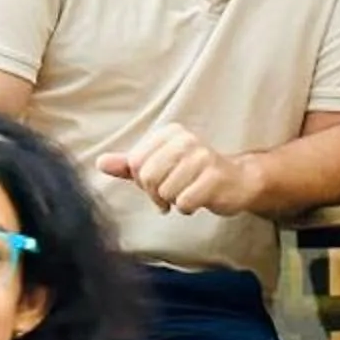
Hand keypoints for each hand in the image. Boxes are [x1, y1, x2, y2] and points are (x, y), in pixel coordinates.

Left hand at [101, 124, 257, 215]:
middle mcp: (186, 139)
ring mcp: (202, 156)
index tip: (159, 182)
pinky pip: (184, 202)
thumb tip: (101, 163)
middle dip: (156, 193)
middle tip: (171, 193)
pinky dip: (189, 207)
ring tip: (188, 193)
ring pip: (166, 191)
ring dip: (174, 201)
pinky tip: (199, 199)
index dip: (143, 181)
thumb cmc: (194, 174)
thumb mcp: (159, 166)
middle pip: (148, 177)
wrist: (237, 180)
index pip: (135, 162)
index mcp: (169, 132)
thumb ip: (129, 165)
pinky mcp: (214, 176)